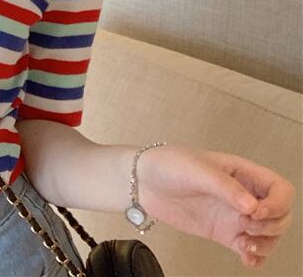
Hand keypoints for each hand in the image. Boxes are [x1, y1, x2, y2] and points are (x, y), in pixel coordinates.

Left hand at [136, 143, 295, 268]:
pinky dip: (255, 257)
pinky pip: (250, 248)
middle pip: (280, 215)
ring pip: (269, 234)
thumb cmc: (167, 164)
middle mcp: (242, 194)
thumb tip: (253, 207)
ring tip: (244, 245)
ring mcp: (234, 214)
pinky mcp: (223, 231)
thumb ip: (225, 187)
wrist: (143, 181)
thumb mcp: (196, 170)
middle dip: (271, 226)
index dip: (278, 203)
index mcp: (241, 172)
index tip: (256, 212)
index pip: (279, 188)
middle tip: (246, 225)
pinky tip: (246, 258)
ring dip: (266, 244)